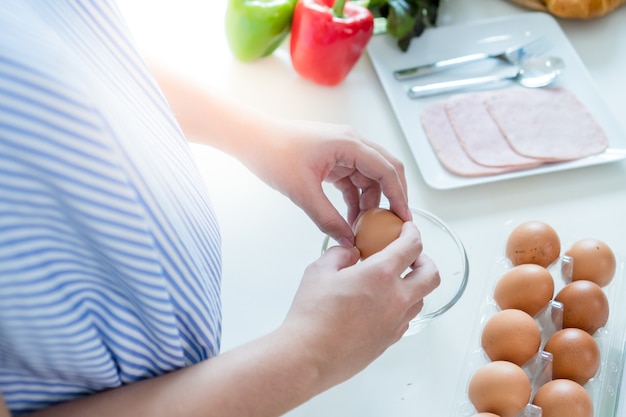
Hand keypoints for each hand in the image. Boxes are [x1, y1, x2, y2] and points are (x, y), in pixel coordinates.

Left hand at [241, 119, 411, 246]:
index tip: (404, 220)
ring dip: (370, 202)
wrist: (252, 140)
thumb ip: (327, 218)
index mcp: (349, 144)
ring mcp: (343, 150)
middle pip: (385, 170)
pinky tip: (351, 219)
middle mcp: (351, 143)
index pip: (386, 170)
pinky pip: (353, 181)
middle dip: (391, 198)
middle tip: (393, 225)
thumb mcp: (302, 192)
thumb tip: (347, 240)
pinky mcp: (333, 159)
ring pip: (369, 178)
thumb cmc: (274, 155)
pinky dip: (355, 199)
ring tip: (365, 228)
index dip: (399, 196)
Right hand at [280, 222, 439, 388]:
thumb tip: (351, 253)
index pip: (412, 247)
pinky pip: (405, 319)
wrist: (309, 355)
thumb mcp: (319, 271)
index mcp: (380, 275)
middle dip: (425, 261)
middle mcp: (396, 299)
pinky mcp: (389, 340)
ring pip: (421, 299)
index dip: (413, 233)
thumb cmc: (312, 314)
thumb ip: (340, 254)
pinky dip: (401, 307)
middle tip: (410, 258)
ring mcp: (395, 322)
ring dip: (414, 286)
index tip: (409, 230)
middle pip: (430, 275)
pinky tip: (381, 305)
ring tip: (394, 282)